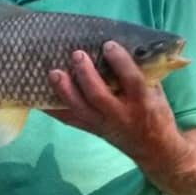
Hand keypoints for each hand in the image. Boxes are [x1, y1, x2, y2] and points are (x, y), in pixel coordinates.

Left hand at [46, 41, 180, 163]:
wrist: (155, 150)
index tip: (108, 44)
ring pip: (80, 109)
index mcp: (143, 102)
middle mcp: (121, 115)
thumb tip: (130, 45)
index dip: (120, 62)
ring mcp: (104, 124)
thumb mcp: (156, 92)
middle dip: (85, 74)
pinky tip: (39, 96)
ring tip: (53, 72)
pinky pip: (70, 119)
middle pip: (99, 95)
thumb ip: (143, 73)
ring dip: (65, 90)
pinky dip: (53, 108)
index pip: (131, 80)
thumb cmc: (156, 113)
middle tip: (76, 54)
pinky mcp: (92, 130)